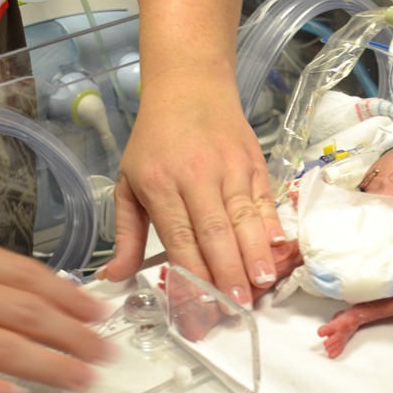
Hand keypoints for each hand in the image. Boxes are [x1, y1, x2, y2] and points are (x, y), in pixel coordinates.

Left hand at [100, 71, 284, 309]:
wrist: (190, 86)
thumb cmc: (156, 140)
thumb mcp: (129, 183)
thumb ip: (125, 235)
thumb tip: (113, 277)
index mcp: (159, 185)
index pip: (180, 237)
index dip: (194, 273)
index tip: (202, 304)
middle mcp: (196, 176)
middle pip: (216, 232)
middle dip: (228, 273)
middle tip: (237, 306)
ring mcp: (229, 169)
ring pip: (245, 219)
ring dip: (255, 255)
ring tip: (262, 285)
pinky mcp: (254, 164)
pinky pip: (265, 201)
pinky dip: (273, 227)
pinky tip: (278, 251)